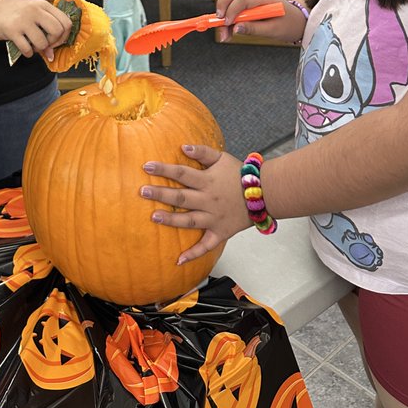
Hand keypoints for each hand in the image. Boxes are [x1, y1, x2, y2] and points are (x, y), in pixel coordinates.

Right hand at [0, 0, 73, 60]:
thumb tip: (51, 54)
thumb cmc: (13, 13)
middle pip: (58, 31)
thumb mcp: (33, 14)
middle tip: (44, 44)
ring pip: (43, 43)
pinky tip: (23, 48)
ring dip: (38, 49)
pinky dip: (27, 53)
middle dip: (53, 43)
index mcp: (43, 5)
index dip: (64, 36)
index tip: (55, 40)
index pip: (66, 22)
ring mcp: (24, 20)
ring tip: (31, 45)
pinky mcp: (12, 30)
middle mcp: (35, 10)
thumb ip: (45, 30)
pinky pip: (27, 49)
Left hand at [140, 145, 249, 260]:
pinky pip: (206, 245)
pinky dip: (193, 254)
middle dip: (161, 194)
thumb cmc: (240, 174)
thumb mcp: (221, 158)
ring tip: (153, 217)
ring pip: (189, 221)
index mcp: (207, 181)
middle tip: (142, 191)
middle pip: (181, 197)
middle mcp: (208, 200)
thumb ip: (202, 152)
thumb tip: (182, 147)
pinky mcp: (220, 232)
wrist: (265, 193)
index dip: (164, 169)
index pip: (182, 173)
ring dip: (171, 220)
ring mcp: (214, 218)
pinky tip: (178, 260)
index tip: (146, 166)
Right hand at [213, 0, 305, 43]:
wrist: (298, 21)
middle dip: (222, 4)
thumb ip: (254, 29)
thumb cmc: (289, 25)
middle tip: (219, 21)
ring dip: (223, 7)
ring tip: (223, 27)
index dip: (232, 11)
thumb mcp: (274, 31)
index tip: (227, 24)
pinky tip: (228, 25)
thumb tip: (235, 29)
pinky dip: (228, 10)